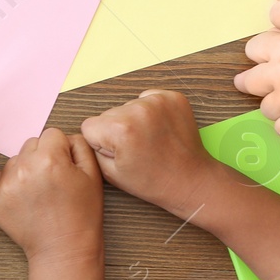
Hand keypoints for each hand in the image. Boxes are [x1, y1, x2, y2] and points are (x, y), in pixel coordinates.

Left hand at [0, 126, 103, 260]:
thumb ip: (79, 145)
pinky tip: (22, 197)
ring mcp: (6, 184)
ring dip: (25, 169)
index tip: (65, 169)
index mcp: (50, 159)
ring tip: (39, 193)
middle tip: (52, 181)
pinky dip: (7, 182)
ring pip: (15, 159)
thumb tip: (64, 138)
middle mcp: (25, 168)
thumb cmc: (82, 214)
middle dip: (42, 157)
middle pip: (31, 144)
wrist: (64, 249)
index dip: (62, 151)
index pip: (52, 134)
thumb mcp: (93, 174)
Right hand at [78, 90, 219, 220]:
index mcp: (120, 129)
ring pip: (128, 106)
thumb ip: (92, 149)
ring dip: (134, 120)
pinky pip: (147, 98)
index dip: (101, 143)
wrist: (190, 180)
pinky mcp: (173, 98)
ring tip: (150, 140)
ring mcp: (158, 101)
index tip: (120, 154)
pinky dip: (150, 112)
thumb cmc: (152, 181)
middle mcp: (138, 110)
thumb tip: (90, 131)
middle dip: (117, 130)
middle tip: (137, 149)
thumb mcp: (110, 174)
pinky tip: (159, 130)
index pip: (89, 126)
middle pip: (109, 114)